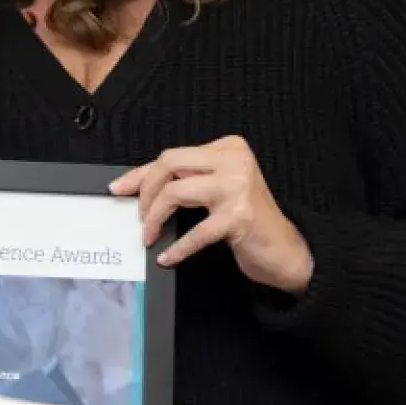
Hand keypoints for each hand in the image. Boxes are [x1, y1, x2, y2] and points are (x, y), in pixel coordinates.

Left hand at [110, 135, 313, 294]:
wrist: (285, 249)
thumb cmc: (247, 219)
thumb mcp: (218, 189)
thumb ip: (187, 180)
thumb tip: (137, 186)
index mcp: (229, 147)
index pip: (173, 156)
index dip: (141, 174)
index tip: (119, 188)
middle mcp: (234, 161)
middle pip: (169, 164)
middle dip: (145, 191)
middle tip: (138, 215)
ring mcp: (238, 187)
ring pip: (175, 193)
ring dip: (154, 218)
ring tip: (150, 236)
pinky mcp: (238, 217)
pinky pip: (194, 232)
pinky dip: (176, 248)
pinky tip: (168, 256)